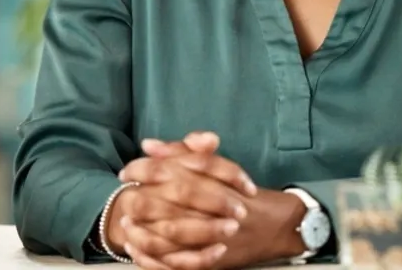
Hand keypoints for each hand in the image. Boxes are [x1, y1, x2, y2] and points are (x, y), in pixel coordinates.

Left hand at [113, 133, 305, 269]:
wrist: (278, 225)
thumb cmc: (243, 193)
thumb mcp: (219, 166)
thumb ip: (184, 152)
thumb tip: (149, 144)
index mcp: (216, 178)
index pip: (176, 169)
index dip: (146, 169)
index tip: (127, 171)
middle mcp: (216, 204)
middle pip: (171, 200)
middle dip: (142, 199)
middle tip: (123, 197)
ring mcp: (216, 234)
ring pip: (173, 234)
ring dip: (144, 230)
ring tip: (126, 226)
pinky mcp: (216, 259)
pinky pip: (182, 262)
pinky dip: (157, 259)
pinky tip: (139, 252)